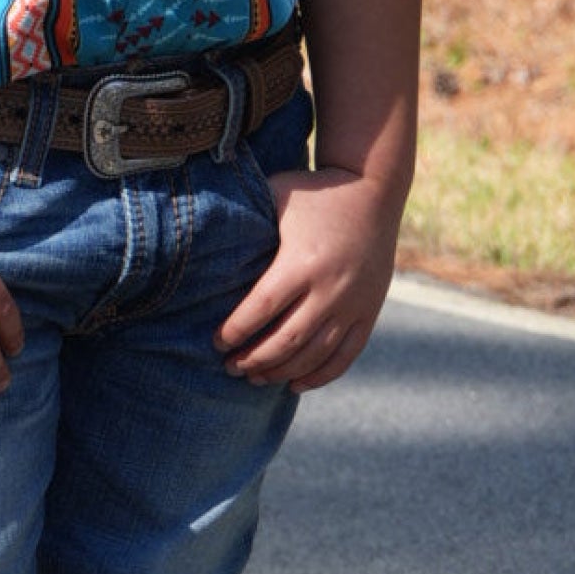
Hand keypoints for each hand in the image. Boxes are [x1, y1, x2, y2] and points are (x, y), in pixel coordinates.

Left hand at [213, 166, 403, 390]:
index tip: (217, 342)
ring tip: (254, 377)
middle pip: (287, 339)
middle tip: (230, 367)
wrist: (372, 188)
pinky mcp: (370, 311)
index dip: (235, 331)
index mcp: (302, 261)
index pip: (261, 309)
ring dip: (281, 372)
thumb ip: (247, 222)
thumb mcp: (277, 197)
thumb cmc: (313, 192)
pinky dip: (320, 376)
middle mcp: (330, 288)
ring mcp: (354, 303)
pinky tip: (294, 385)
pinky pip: (346, 356)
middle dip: (254, 359)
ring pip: (314, 354)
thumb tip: (202, 244)